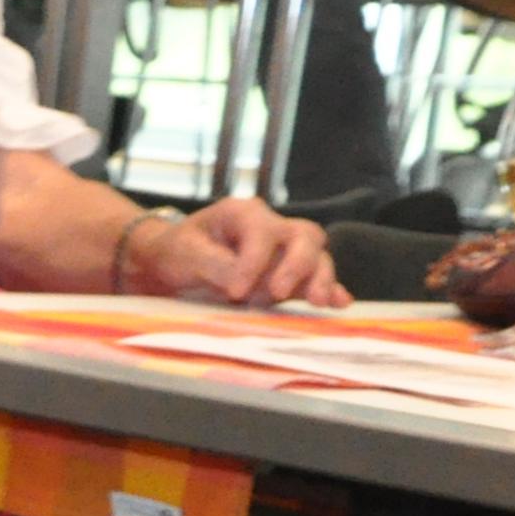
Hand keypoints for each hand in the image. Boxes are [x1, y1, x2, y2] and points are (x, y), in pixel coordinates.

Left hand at [136, 199, 345, 307]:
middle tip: (279, 293)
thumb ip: (213, 264)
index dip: (253, 263)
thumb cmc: (177, 252)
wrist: (174, 262)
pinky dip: (330, 288)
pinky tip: (340, 303)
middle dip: (297, 265)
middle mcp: (272, 226)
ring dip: (319, 278)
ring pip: (317, 255)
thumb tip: (242, 285)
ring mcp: (285, 249)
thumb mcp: (185, 253)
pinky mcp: (291, 272)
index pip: (262, 234)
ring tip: (317, 302)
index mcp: (243, 212)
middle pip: (304, 236)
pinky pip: (317, 276)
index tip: (234, 292)